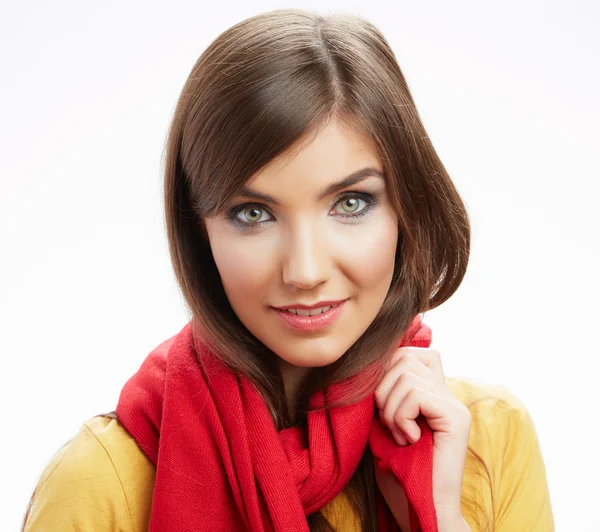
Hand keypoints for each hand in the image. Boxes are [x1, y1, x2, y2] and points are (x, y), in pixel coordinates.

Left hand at [374, 346, 471, 525]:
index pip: (409, 353)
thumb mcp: (382, 423)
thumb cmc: (398, 471)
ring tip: (399, 435)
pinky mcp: (456, 417)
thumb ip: (382, 393)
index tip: (380, 402)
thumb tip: (367, 364)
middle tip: (387, 423)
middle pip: (404, 357)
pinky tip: (409, 439)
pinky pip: (416, 395)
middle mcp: (446, 393)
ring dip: (390, 408)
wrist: (420, 506)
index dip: (387, 368)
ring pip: (406, 375)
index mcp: (430, 392)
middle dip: (382, 388)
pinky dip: (401, 417)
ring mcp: (454, 404)